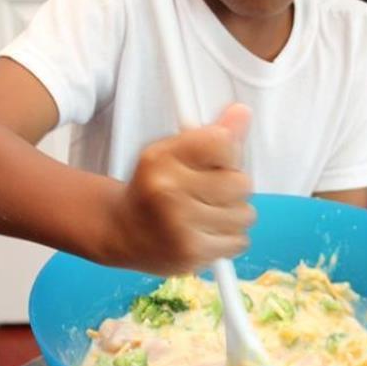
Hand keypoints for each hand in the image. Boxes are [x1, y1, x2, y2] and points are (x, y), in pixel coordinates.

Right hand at [108, 103, 254, 274]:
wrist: (121, 232)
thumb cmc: (153, 188)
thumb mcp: (173, 152)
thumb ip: (212, 135)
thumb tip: (243, 113)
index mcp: (162, 157)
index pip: (223, 142)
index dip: (227, 154)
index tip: (214, 162)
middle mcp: (167, 189)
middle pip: (241, 183)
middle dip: (233, 188)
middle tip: (210, 193)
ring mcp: (178, 225)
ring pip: (245, 215)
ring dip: (234, 216)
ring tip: (208, 215)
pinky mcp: (190, 253)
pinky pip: (239, 242)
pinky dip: (229, 240)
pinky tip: (206, 234)